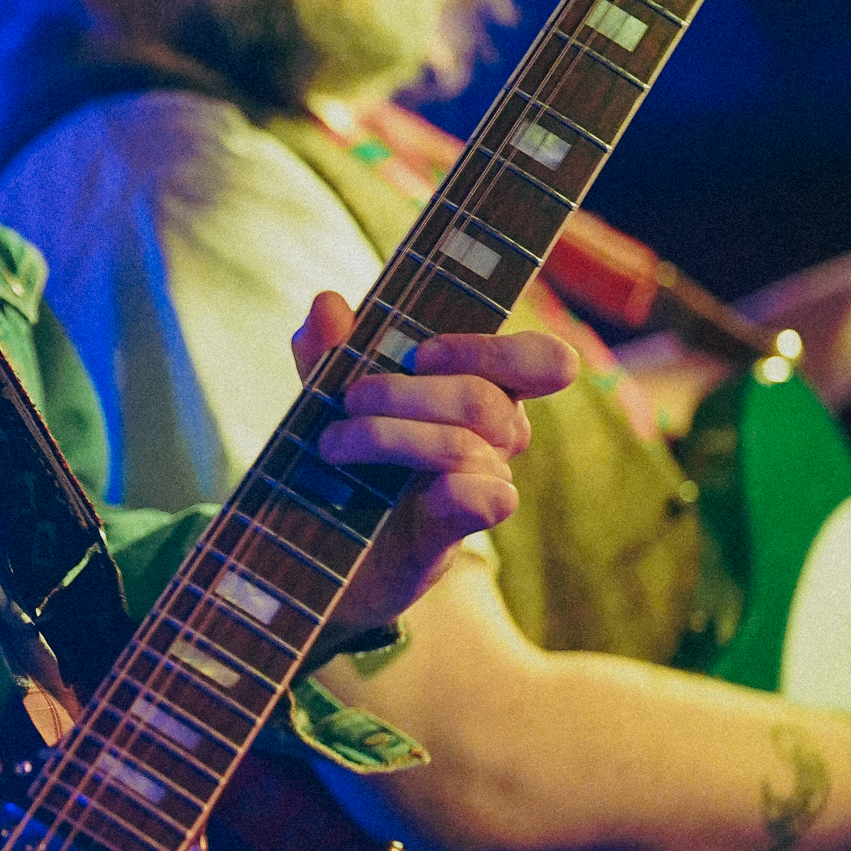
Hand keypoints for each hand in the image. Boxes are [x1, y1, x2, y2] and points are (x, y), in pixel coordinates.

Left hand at [293, 289, 576, 626]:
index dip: (493, 349)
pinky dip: (457, 490)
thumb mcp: (324, 398)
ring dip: (392, 436)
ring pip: (468, 446)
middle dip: (406, 392)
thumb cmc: (340, 457)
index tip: (423, 352)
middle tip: (348, 399)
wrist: (312, 546)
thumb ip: (326, 354)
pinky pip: (488, 500)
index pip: (537, 361)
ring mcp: (479, 486)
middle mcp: (492, 437)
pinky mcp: (456, 534)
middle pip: (484, 399)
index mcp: (477, 390)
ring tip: (331, 443)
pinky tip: (418, 491)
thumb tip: (328, 304)